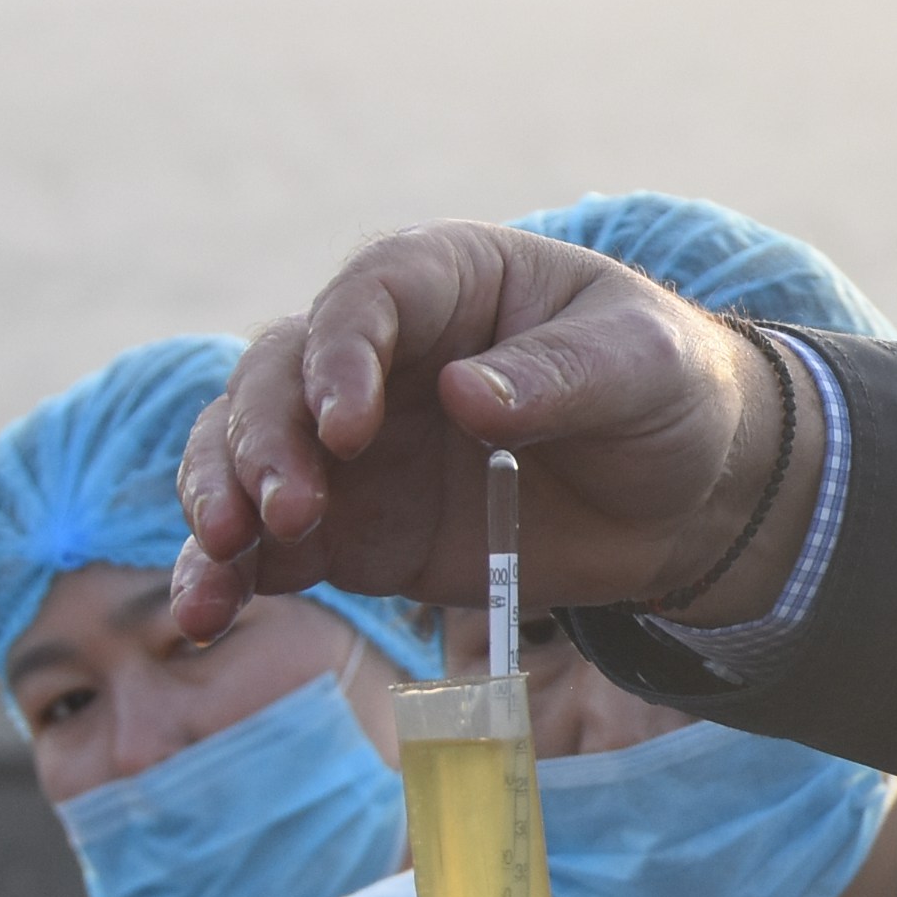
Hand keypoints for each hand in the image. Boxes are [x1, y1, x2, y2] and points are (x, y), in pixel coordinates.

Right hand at [169, 222, 798, 641]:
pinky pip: (270, 545)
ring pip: (246, 456)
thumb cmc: (667, 390)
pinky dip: (229, 575)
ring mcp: (352, 446)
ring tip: (224, 562)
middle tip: (288, 508)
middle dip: (264, 441)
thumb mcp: (642, 366)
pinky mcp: (352, 528)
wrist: (689, 493)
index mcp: (443, 283)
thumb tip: (467, 395)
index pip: (364, 297)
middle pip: (278, 378)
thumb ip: (561, 377)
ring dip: (220, 501)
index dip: (340, 355)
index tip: (347, 424)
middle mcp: (374, 357)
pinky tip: (207, 613)